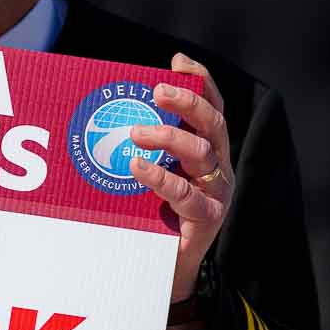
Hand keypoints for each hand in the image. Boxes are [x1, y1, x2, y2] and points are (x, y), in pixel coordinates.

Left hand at [131, 53, 234, 302]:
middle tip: (156, 91)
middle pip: (213, 124)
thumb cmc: (154, 213)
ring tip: (136, 133)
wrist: (166, 266)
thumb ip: (143, 145)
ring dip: (169, 137)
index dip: (200, 83)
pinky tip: (137, 168)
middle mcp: (218, 165)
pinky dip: (161, 178)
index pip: (212, 107)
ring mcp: (217, 191)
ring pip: (202, 153)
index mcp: (208, 149)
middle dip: (187, 102)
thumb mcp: (151, 172)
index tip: (178, 63)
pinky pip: (187, 194)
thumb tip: (112, 111)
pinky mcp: (208, 218)